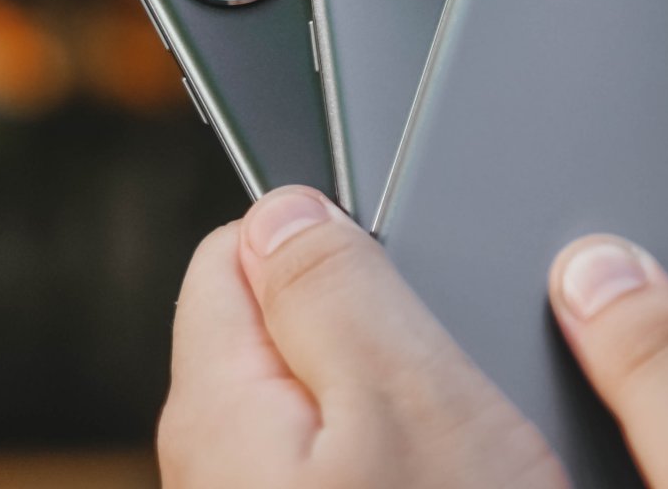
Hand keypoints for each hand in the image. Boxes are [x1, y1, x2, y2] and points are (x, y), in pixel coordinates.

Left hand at [156, 186, 566, 487]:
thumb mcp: (412, 402)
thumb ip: (336, 288)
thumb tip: (285, 207)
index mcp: (217, 408)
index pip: (241, 244)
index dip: (336, 238)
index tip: (406, 282)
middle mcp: (213, 467)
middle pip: (283, 328)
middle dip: (372, 333)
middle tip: (448, 392)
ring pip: (320, 407)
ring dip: (389, 408)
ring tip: (454, 458)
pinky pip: (342, 466)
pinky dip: (394, 464)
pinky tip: (443, 488)